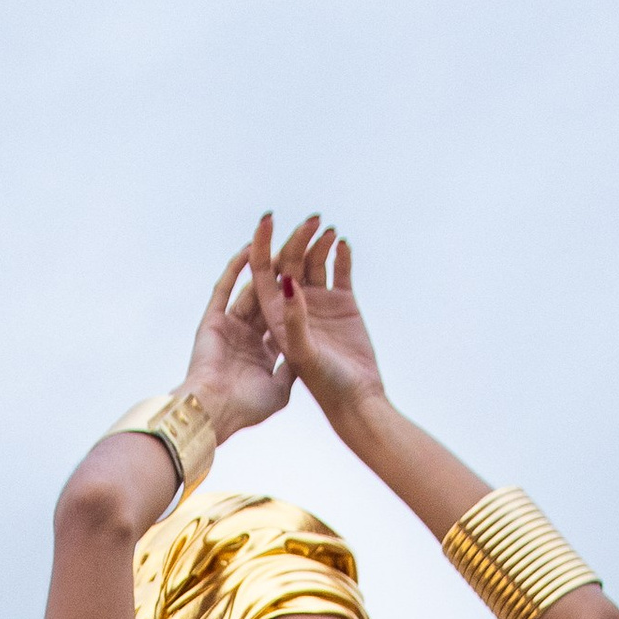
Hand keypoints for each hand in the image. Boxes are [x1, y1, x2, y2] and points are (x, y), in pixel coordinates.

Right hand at [181, 238, 293, 443]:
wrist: (214, 415)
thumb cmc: (246, 409)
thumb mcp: (280, 389)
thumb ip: (290, 367)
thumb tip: (301, 352)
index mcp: (267, 349)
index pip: (287, 312)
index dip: (302, 289)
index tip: (316, 266)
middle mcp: (250, 333)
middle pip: (273, 291)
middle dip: (288, 263)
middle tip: (303, 237)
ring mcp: (230, 325)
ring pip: (252, 284)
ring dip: (266, 258)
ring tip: (282, 233)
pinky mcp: (213, 320)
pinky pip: (225, 287)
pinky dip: (236, 267)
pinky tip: (252, 246)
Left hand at [251, 214, 387, 428]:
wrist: (356, 400)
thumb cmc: (323, 384)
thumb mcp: (302, 352)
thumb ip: (295, 319)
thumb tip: (289, 281)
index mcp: (275, 315)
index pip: (263, 271)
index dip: (262, 243)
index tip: (268, 218)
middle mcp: (295, 306)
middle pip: (290, 262)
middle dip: (298, 238)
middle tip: (312, 220)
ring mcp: (319, 304)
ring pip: (314, 263)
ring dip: (319, 244)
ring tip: (328, 230)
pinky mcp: (343, 305)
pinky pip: (340, 272)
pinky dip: (341, 256)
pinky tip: (343, 244)